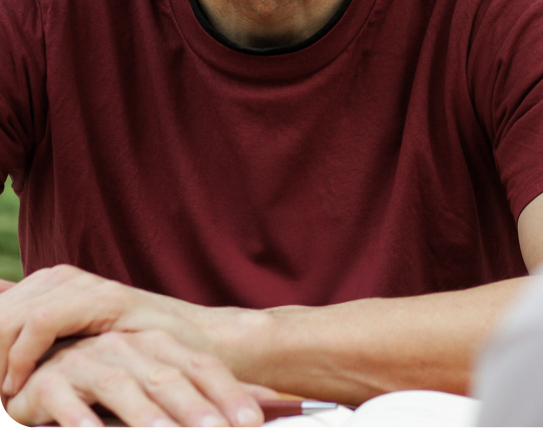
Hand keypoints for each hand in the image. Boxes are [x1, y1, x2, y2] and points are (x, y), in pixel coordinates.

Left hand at [0, 265, 239, 397]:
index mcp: (51, 286)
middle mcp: (63, 279)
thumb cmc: (135, 363)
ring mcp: (84, 285)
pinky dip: (21, 354)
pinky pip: (42, 320)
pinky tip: (18, 387)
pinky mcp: (104, 299)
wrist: (199, 351)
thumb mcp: (71, 355)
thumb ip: (30, 340)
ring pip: (10, 313)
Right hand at [3, 329, 279, 426]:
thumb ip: (208, 393)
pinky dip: (82, 420)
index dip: (228, 393)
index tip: (252, 421)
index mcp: (160, 344)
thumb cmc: (114, 378)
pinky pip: (67, 402)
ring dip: (147, 416)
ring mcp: (88, 361)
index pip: (202, 367)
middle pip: (169, 377)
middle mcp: (128, 347)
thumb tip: (273, 404)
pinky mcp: (49, 382)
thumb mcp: (161, 383)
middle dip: (195, 408)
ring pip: (123, 387)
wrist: (47, 360)